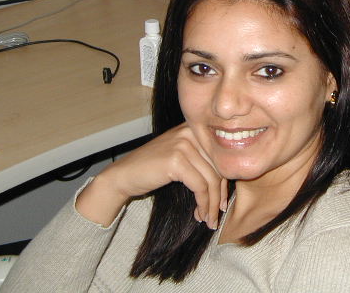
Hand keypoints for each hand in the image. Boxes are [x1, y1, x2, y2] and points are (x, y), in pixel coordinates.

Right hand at [76, 123, 226, 228]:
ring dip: (211, 205)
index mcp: (194, 128)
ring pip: (211, 179)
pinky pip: (200, 186)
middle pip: (218, 168)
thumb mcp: (181, 158)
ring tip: (209, 220)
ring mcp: (183, 144)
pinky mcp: (176, 160)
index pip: (220, 157)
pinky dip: (203, 204)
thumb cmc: (152, 170)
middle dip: (219, 196)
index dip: (224, 182)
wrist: (122, 176)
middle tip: (217, 215)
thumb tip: (227, 182)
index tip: (221, 203)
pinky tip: (199, 215)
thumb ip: (202, 161)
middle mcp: (190, 132)